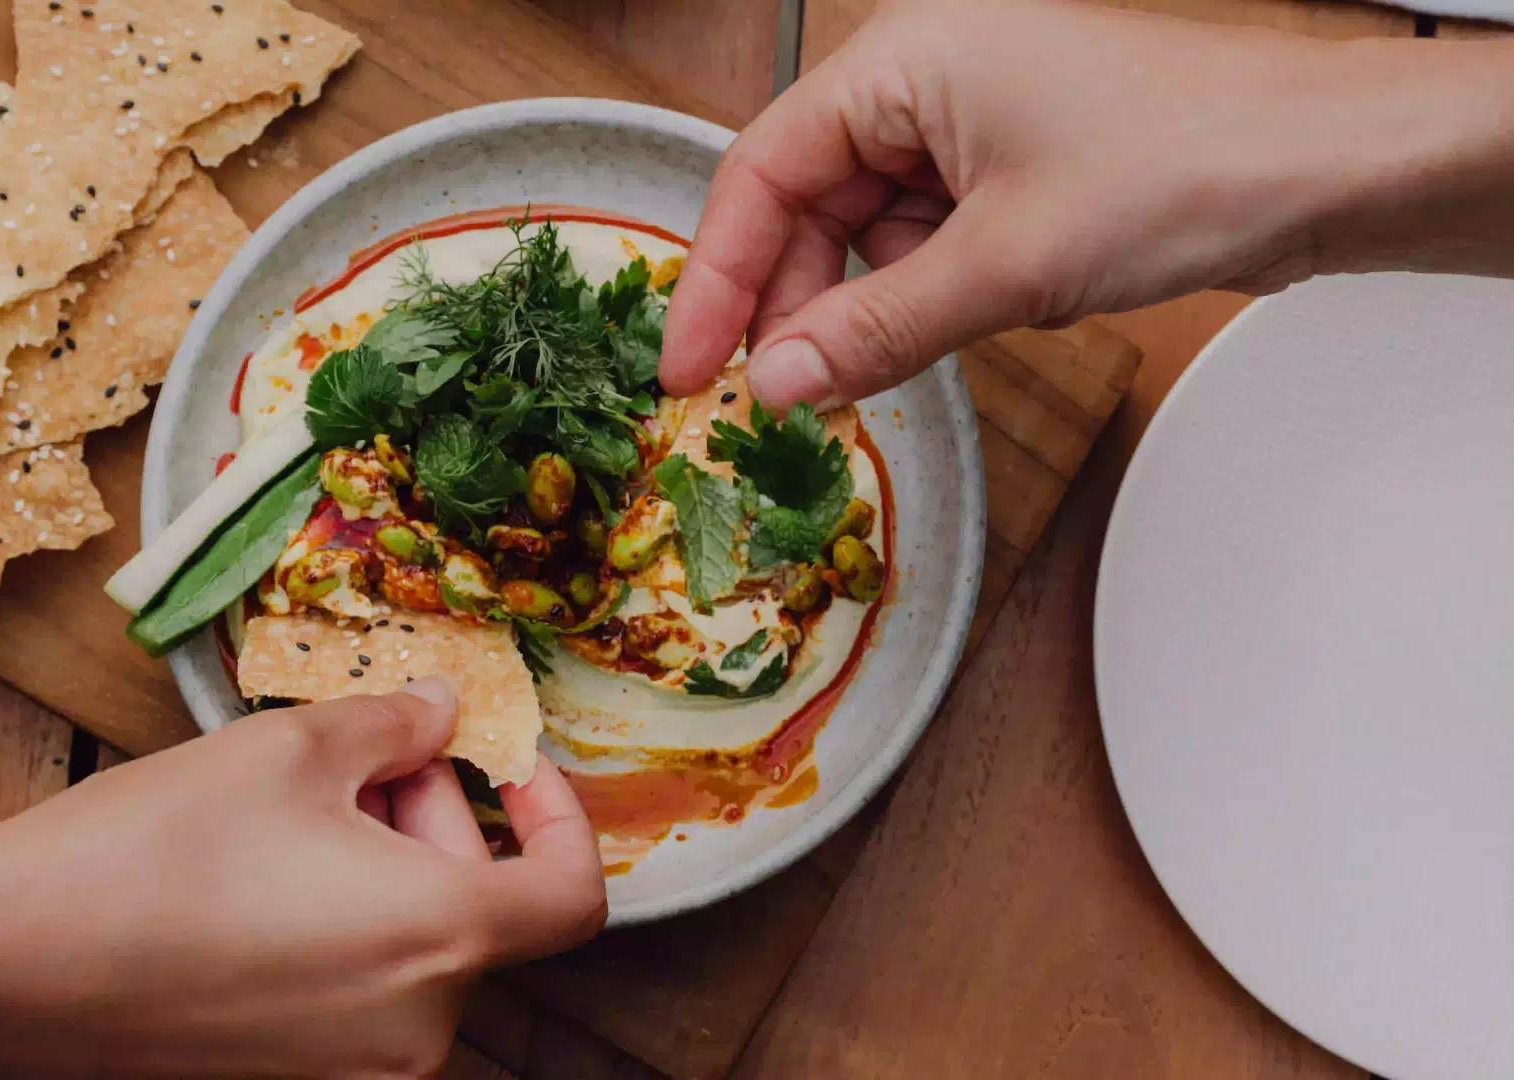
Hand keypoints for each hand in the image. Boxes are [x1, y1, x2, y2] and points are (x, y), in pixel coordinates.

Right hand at [0, 677, 604, 1078]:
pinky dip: (351, 923)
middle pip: (483, 910)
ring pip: (418, 948)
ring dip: (390, 866)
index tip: (507, 767)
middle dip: (438, 817)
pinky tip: (270, 869)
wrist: (2, 965)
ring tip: (299, 807)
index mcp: (438, 940)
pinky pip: (365, 991)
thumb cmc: (152, 850)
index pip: (573, 894)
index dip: (560, 813)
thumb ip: (396, 725)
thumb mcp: (291, 749)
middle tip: (364, 754)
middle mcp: (415, 1029)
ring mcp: (353, 1071)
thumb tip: (447, 712)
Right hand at [661, 0, 1513, 406]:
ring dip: (861, 309)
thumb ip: (872, 329)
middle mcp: (923, 80)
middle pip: (805, 205)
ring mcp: (967, 125)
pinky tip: (945, 332)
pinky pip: (923, 244)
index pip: (762, 170)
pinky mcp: (1007, 171)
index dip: (714, 275)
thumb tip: (773, 386)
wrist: (1327, 167)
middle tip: (778, 401)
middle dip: (791, 304)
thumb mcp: (1004, 265)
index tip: (686, 368)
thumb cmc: (1187, 165)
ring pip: (864, 234)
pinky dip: (918, 299)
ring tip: (872, 372)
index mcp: (903, 61)